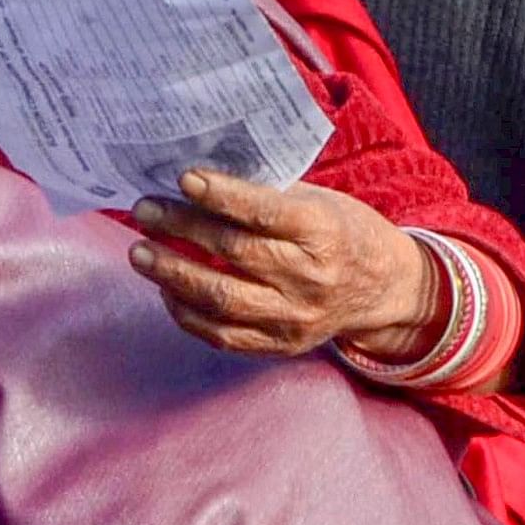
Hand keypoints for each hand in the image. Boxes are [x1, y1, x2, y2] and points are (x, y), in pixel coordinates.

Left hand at [126, 168, 439, 359]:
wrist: (383, 288)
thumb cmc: (343, 231)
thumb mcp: (319, 201)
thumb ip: (269, 194)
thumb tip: (199, 181)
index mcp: (324, 232)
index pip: (265, 214)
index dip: (221, 196)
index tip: (183, 179)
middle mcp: (310, 279)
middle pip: (234, 254)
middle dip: (181, 229)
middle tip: (145, 211)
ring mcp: (296, 318)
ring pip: (222, 299)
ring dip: (172, 274)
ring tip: (140, 253)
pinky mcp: (282, 345)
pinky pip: (223, 335)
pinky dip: (187, 312)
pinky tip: (166, 289)